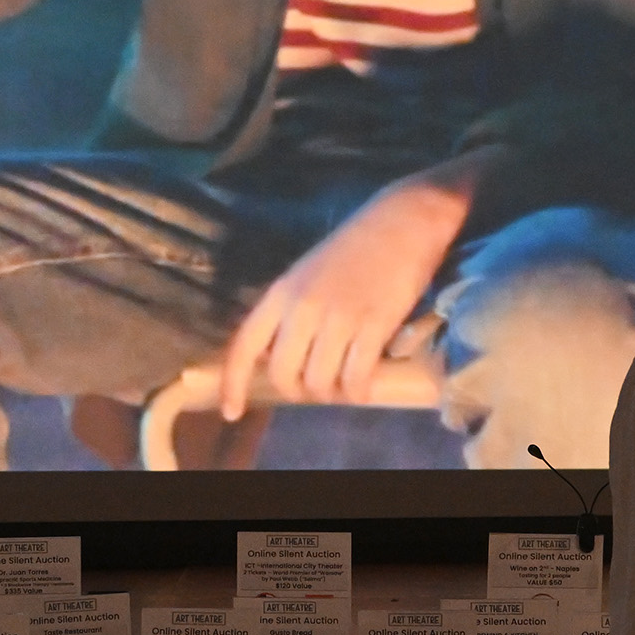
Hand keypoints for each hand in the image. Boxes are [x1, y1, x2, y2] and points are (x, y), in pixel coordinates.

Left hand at [220, 170, 472, 422]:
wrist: (402, 221)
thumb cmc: (355, 247)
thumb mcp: (307, 274)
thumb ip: (289, 311)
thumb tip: (279, 357)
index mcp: (281, 292)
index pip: (244, 346)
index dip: (233, 384)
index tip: (232, 413)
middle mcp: (302, 308)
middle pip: (284, 375)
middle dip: (298, 391)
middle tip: (315, 387)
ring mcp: (338, 318)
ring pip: (319, 383)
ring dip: (330, 393)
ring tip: (343, 384)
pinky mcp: (373, 326)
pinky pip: (355, 378)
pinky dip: (357, 391)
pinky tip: (363, 387)